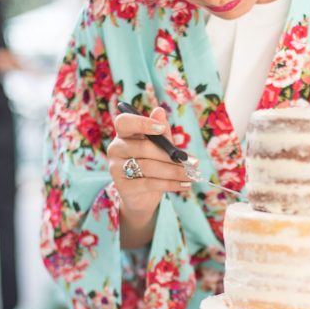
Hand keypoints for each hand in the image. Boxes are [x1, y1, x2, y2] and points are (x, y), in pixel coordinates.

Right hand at [107, 106, 191, 242]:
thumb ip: (161, 133)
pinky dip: (170, 184)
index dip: (142, 123)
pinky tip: (184, 185)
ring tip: (191, 175)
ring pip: (149, 167)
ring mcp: (116, 168)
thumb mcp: (160, 148)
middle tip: (193, 162)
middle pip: (144, 148)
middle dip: (172, 156)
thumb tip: (159, 111)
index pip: (124, 122)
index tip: (161, 128)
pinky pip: (149, 183)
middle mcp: (116, 149)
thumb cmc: (153, 166)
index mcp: (124, 134)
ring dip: (175, 171)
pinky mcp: (122, 187)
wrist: (142, 197)